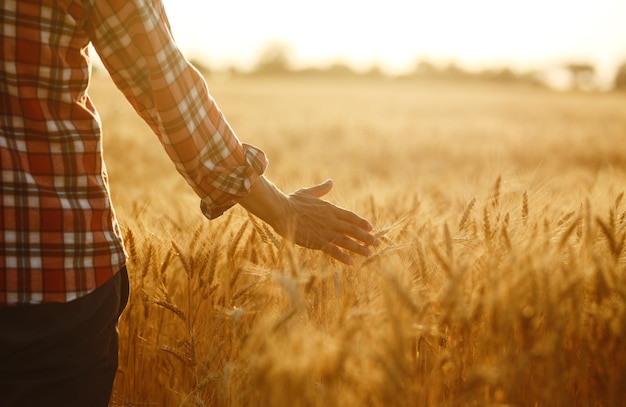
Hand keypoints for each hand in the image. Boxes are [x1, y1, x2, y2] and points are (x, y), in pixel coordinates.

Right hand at [237, 176, 379, 264]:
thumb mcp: (309, 192)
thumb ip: (321, 189)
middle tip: (377, 243)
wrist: (281, 211)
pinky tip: (351, 262)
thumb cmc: (292, 201)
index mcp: (330, 209)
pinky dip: (343, 256)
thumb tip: (331, 181)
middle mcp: (331, 221)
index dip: (362, 223)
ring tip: (369, 253)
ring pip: (347, 241)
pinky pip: (333, 251)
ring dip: (359, 248)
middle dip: (366, 237)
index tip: (371, 228)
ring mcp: (325, 232)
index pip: (351, 217)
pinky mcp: (317, 242)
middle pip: (353, 230)